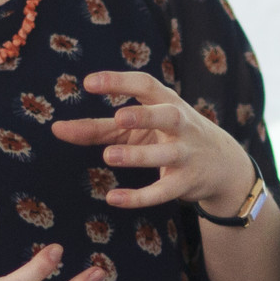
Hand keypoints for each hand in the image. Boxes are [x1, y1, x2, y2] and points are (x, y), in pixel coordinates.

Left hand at [51, 71, 255, 212]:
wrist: (223, 165)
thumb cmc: (169, 136)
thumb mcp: (137, 127)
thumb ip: (98, 127)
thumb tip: (56, 129)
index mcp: (167, 102)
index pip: (146, 85)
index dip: (119, 82)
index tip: (89, 83)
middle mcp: (181, 124)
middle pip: (167, 115)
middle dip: (145, 116)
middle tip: (118, 118)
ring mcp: (186, 154)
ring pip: (165, 154)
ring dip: (138, 155)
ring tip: (108, 156)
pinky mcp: (186, 183)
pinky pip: (163, 191)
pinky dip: (139, 197)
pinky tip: (114, 198)